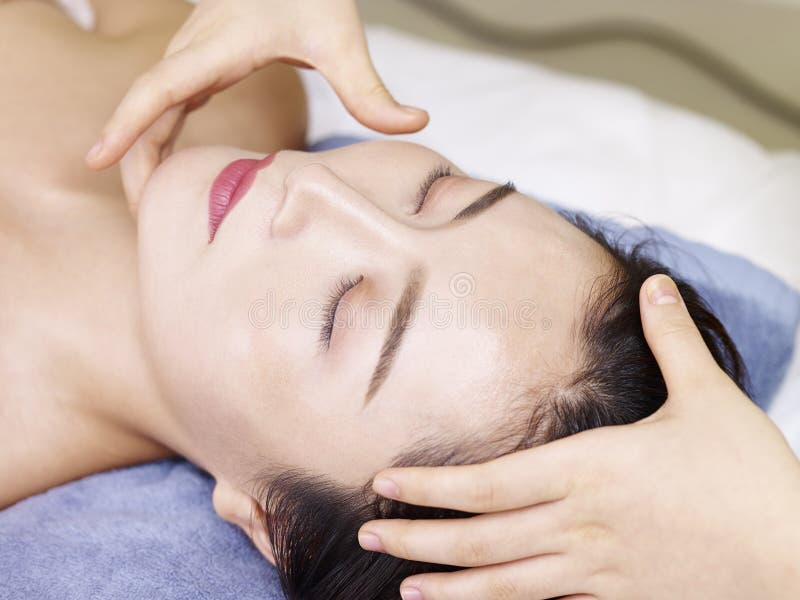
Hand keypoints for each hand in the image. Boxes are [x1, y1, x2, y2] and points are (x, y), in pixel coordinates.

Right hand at [84, 0, 427, 213]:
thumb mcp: (340, 37)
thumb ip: (371, 88)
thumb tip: (417, 122)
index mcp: (217, 46)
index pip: (160, 87)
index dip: (128, 123)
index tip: (97, 159)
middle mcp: (194, 50)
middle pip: (146, 108)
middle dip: (133, 159)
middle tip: (139, 218)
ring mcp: (193, 56)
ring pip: (151, 108)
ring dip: (143, 154)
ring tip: (150, 209)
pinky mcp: (202, 64)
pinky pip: (167, 105)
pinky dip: (158, 138)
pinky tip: (168, 174)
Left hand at [358, 274, 799, 599]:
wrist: (799, 563)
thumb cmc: (753, 480)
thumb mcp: (710, 399)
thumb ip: (672, 340)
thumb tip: (656, 283)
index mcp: (593, 469)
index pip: (490, 482)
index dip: (432, 486)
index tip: (387, 483)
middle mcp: (582, 522)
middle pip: (483, 536)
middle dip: (421, 537)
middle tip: (372, 531)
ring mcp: (597, 569)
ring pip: (506, 583)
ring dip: (451, 585)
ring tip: (405, 587)